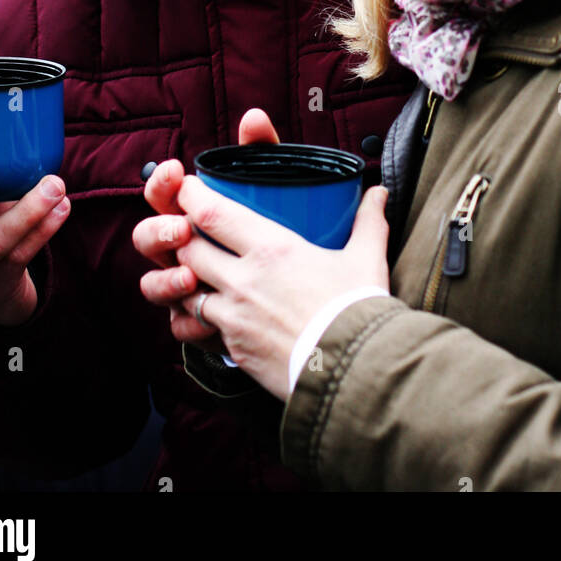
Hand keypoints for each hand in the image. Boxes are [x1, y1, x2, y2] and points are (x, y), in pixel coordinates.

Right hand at [133, 108, 279, 350]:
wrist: (296, 294)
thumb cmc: (271, 232)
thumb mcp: (268, 190)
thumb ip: (260, 153)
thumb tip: (254, 117)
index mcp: (190, 213)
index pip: (163, 193)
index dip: (161, 182)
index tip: (175, 172)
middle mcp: (179, 249)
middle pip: (147, 238)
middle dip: (159, 231)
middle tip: (183, 228)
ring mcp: (183, 287)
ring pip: (152, 285)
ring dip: (165, 280)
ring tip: (190, 278)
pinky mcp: (198, 323)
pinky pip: (179, 326)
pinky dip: (189, 323)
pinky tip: (210, 322)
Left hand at [158, 177, 390, 400]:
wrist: (353, 374)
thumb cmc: (358, 311)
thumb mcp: (366, 259)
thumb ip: (368, 221)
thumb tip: (379, 193)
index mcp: (271, 249)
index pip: (212, 213)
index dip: (192, 197)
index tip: (189, 187)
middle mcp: (243, 280)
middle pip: (188, 249)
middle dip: (181, 236)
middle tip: (186, 226)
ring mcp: (234, 317)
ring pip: (187, 289)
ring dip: (187, 277)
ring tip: (196, 269)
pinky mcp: (234, 348)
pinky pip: (201, 326)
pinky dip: (200, 314)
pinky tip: (214, 309)